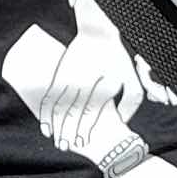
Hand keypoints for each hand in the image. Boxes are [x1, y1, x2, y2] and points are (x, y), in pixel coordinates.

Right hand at [2, 23, 146, 162]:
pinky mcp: (60, 74)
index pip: (89, 114)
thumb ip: (131, 102)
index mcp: (100, 88)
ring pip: (59, 107)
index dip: (84, 129)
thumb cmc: (116, 56)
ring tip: (54, 138)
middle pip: (71, 114)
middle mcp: (82, 86)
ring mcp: (69, 80)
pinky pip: (50, 96)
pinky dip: (45, 111)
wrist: (98, 32)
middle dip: (67, 132)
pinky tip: (44, 122)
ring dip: (55, 125)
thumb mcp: (132, 78)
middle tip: (65, 146)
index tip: (81, 142)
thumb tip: (122, 120)